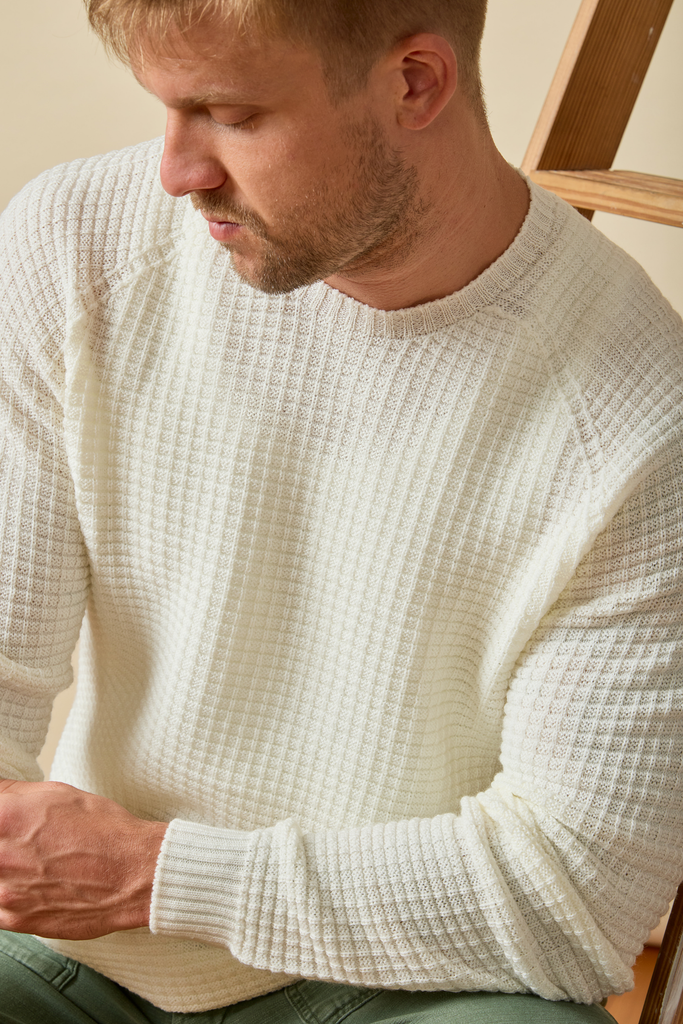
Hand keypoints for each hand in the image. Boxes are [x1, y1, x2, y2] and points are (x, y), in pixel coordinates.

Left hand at [0, 778, 166, 939]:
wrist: (134, 874)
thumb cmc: (104, 830)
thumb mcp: (58, 794)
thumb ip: (14, 792)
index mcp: (6, 816)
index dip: (3, 811)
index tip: (9, 816)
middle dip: (6, 839)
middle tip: (27, 840)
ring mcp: (4, 892)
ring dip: (6, 866)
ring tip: (32, 861)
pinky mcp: (13, 919)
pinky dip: (8, 892)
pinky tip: (30, 882)